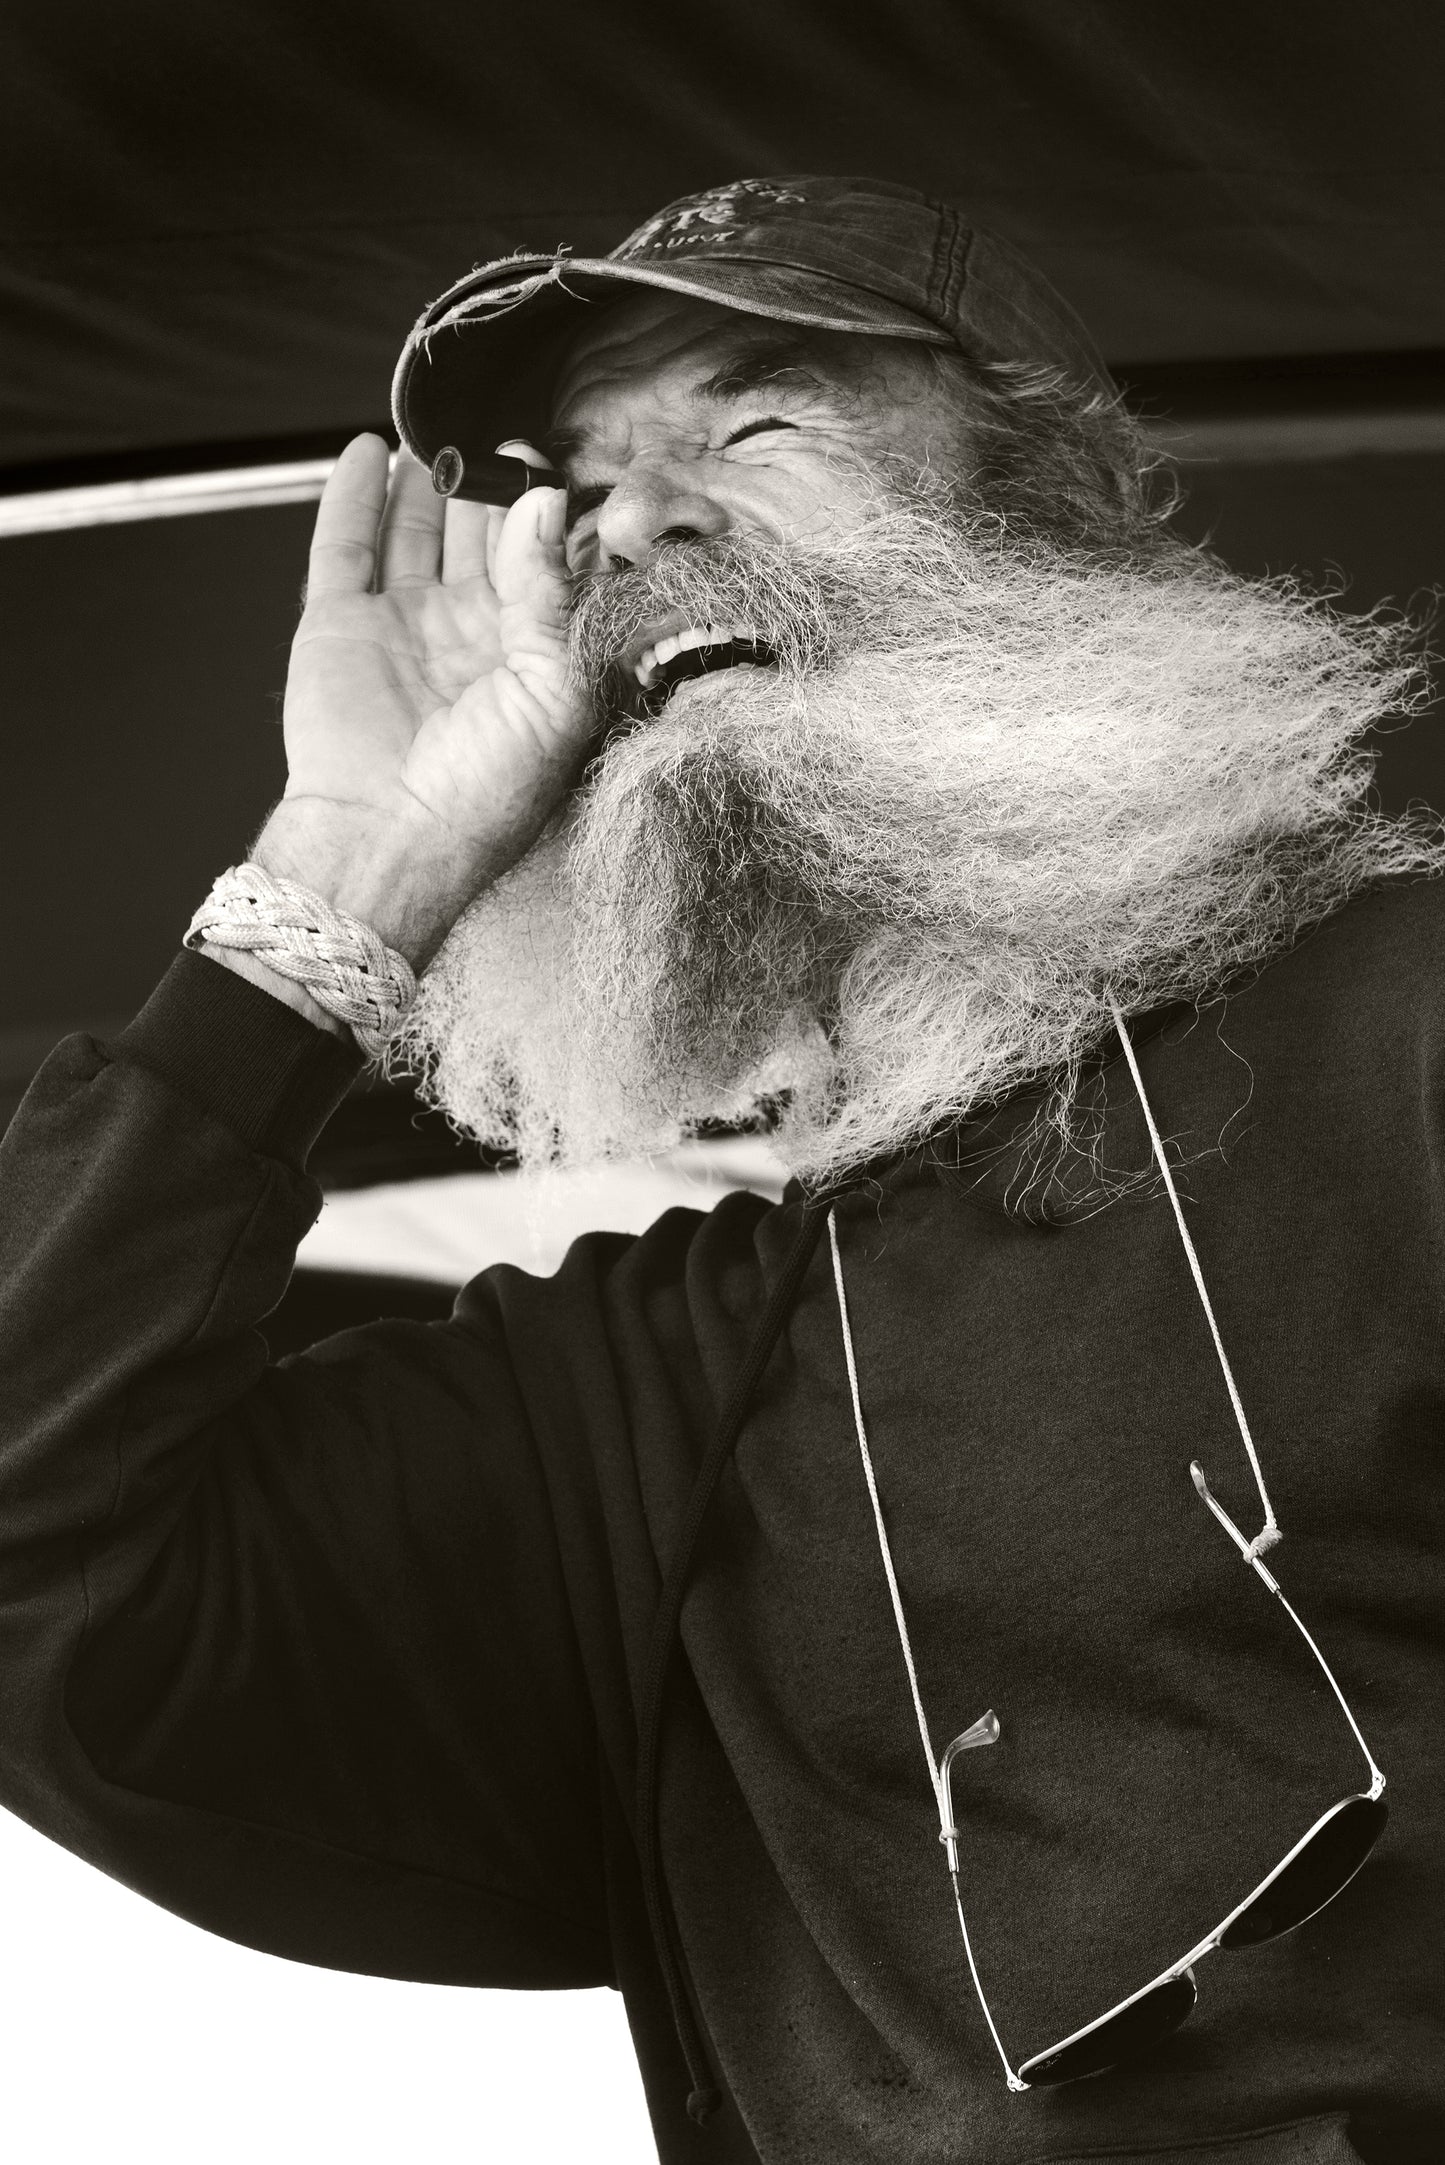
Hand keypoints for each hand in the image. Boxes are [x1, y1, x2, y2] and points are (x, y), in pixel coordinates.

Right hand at [254, 434, 590, 967]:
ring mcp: (402, 626)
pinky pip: (346, 545)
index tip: (553, 462)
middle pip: (480, 539)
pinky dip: (354, 496)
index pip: (542, 566)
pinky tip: (368, 451)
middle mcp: (468, 636)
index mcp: (529, 655)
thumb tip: (545, 504)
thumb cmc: (482, 794)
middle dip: (489, 488)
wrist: (387, 840)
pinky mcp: (340, 622)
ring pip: (416, 532)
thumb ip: (550, 595)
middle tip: (499, 436)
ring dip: (426, 483)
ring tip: (440, 434)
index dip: (546, 516)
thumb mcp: (550, 693)